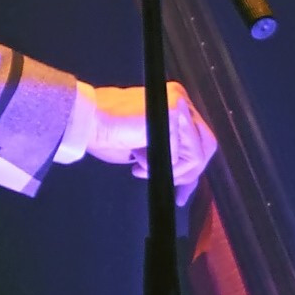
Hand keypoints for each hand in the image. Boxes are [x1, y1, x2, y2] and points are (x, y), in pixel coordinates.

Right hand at [88, 82, 216, 206]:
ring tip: (141, 169)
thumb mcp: (149, 150)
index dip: (193, 170)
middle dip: (189, 174)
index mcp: (176, 103)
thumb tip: (186, 183)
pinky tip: (136, 163)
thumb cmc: (109, 133)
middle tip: (169, 186)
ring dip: (172, 172)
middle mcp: (181, 99)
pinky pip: (177, 157)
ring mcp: (179, 105)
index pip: (199, 140)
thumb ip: (171, 158)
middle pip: (206, 146)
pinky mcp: (173, 116)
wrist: (89, 119)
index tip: (181, 194)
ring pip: (196, 155)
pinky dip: (156, 167)